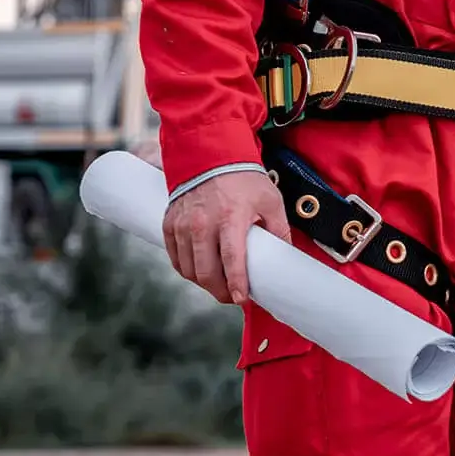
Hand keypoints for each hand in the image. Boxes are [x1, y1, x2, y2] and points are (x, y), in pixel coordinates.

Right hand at [162, 168, 289, 305]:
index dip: (236, 284)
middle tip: (232, 296)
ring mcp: (182, 225)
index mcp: (230, 217)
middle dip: (220, 291)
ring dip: (203, 283)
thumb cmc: (245, 180)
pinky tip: (200, 271)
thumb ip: (279, 230)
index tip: (241, 299)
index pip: (231, 260)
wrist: (211, 155)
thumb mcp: (271, 201)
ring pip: (188, 269)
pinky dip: (187, 270)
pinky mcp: (169, 224)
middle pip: (205, 272)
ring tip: (218, 285)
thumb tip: (285, 257)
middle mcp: (202, 224)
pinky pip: (175, 258)